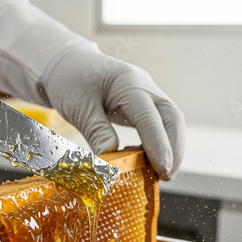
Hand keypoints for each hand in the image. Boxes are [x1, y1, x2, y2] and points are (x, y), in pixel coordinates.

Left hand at [43, 45, 184, 179]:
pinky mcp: (144, 104)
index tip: (162, 169)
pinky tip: (151, 162)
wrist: (67, 64)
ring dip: (170, 148)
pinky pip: (160, 124)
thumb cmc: (70, 82)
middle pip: (171, 117)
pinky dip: (160, 143)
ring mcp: (147, 94)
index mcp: (126, 82)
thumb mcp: (78, 107)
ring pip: (170, 121)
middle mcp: (143, 86)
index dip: (158, 144)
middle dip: (174, 148)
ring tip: (162, 174)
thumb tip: (113, 161)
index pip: (150, 116)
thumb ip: (97, 132)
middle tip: (166, 176)